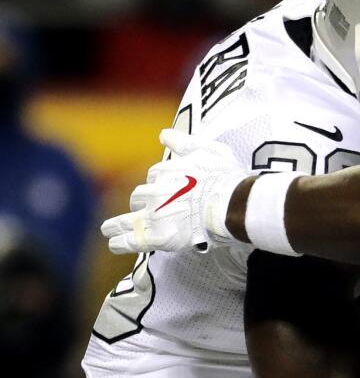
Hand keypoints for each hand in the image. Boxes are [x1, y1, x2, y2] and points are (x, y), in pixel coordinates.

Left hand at [101, 129, 248, 253]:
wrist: (233, 203)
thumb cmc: (226, 177)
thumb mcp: (210, 150)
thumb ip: (185, 142)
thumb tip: (163, 133)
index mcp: (168, 171)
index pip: (155, 175)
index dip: (159, 182)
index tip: (164, 189)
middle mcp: (157, 191)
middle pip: (139, 196)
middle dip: (138, 202)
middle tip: (139, 210)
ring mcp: (156, 214)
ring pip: (128, 218)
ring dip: (116, 223)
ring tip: (108, 229)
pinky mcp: (159, 237)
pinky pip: (133, 240)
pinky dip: (121, 242)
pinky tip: (114, 244)